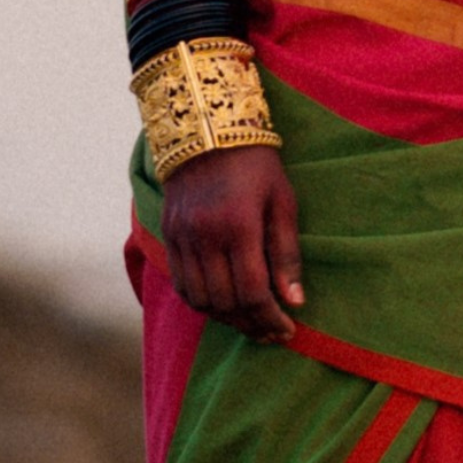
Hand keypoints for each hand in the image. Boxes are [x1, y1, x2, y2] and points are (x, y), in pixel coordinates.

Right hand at [161, 149, 304, 343]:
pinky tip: (221, 305)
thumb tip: (294, 301)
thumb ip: (286, 254)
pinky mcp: (169, 235)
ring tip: (248, 321)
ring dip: (226, 318)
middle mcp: (205, 236)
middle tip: (271, 332)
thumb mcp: (282, 202)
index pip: (252, 291)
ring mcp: (182, 237)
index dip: (271, 318)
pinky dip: (201, 303)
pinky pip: (181, 285)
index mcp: (238, 226)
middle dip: (251, 323)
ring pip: (200, 300)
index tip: (287, 330)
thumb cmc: (256, 165)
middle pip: (225, 302)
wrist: (207, 130)